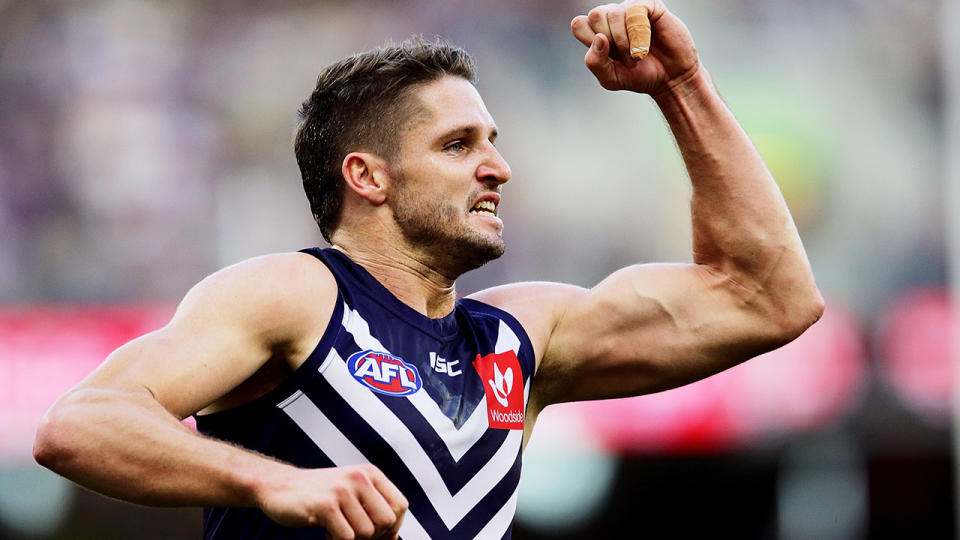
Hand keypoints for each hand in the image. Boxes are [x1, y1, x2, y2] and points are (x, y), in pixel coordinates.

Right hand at [258, 464, 407, 538]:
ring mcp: (343, 490)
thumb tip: (394, 538)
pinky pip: (346, 538)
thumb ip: (374, 510)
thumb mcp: (352, 494)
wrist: (280, 487)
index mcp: (370, 473)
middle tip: (352, 531)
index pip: (401, 505)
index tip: (375, 533)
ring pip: (366, 533)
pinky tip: (325, 530)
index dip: (392, 526)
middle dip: (373, 535)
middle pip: (387, 521)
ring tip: (336, 527)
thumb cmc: (319, 495)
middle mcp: (359, 478)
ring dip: (351, 538)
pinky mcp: (326, 506)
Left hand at [571, 1, 700, 95]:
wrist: (670, 79)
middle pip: (594, 15)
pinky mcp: (650, 6)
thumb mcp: (611, 78)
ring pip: (613, 13)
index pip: (579, 24)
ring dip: (625, 40)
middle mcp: (612, 18)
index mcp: (598, 33)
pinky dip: (639, 33)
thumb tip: (599, 38)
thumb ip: (596, 63)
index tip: (608, 56)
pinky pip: (635, 11)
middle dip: (609, 41)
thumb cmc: (640, 76)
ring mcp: (631, 10)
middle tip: (624, 56)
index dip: (590, 40)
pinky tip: (646, 44)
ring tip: (638, 55)